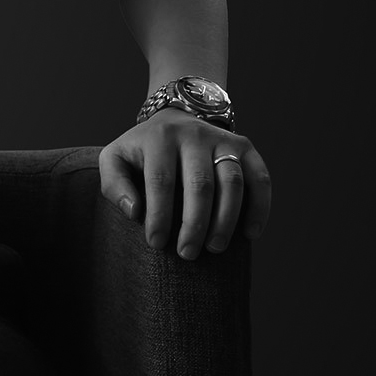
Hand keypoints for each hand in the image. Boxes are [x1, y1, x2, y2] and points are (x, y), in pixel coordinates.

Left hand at [98, 109, 270, 258]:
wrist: (173, 121)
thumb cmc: (141, 152)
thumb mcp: (116, 160)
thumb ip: (114, 185)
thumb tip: (134, 212)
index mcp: (159, 138)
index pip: (160, 180)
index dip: (159, 215)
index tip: (156, 243)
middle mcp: (194, 135)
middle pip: (200, 183)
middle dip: (194, 224)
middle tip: (187, 253)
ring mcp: (223, 139)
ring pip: (232, 182)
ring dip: (226, 220)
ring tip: (214, 248)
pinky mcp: (245, 147)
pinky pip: (260, 178)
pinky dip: (259, 207)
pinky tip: (249, 234)